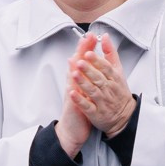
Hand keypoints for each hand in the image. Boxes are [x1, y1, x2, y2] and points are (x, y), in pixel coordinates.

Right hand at [57, 34, 97, 156]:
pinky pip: (72, 100)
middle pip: (76, 65)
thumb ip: (88, 76)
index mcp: (78, 81)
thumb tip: (91, 63)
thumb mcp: (85, 91)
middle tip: (87, 37)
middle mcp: (73, 85)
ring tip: (78, 57)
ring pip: (72, 80)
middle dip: (82, 51)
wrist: (72, 130)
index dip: (87, 48)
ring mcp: (72, 96)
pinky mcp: (72, 108)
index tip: (92, 35)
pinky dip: (73, 93)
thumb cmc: (80, 109)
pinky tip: (72, 86)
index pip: (82, 60)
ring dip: (74, 68)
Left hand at [69, 36, 135, 134]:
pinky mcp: (96, 113)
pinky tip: (72, 94)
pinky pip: (88, 107)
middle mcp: (108, 89)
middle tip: (80, 62)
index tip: (88, 53)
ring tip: (74, 75)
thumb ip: (110, 53)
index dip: (97, 61)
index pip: (106, 68)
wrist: (124, 116)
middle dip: (89, 70)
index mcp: (114, 78)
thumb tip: (105, 36)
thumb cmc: (118, 91)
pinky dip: (80, 101)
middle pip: (99, 79)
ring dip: (83, 83)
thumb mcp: (118, 70)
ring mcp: (102, 102)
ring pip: (93, 92)